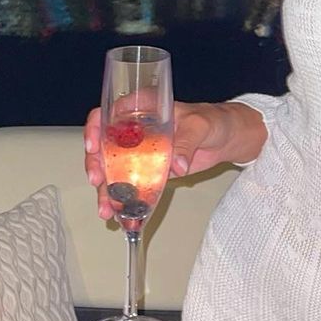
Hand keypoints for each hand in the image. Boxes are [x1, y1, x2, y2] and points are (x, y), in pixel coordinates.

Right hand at [84, 101, 235, 220]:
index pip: (108, 113)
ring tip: (106, 207)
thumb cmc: (213, 120)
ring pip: (112, 168)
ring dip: (106, 188)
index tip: (94, 145)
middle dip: (96, 164)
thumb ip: (187, 143)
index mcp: (143, 107)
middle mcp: (135, 128)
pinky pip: (130, 183)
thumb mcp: (200, 125)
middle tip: (98, 180)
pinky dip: (123, 198)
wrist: (226, 138)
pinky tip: (118, 213)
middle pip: (103, 144)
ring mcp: (139, 151)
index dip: (95, 128)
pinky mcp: (148, 170)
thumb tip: (177, 164)